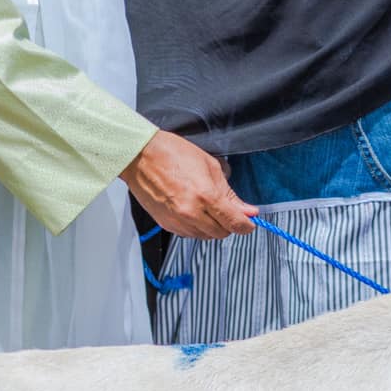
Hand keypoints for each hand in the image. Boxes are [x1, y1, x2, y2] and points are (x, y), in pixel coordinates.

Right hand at [120, 130, 256, 239]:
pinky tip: (194, 211)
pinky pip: (190, 234)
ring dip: (213, 226)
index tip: (250, 222)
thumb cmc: (173, 154)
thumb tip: (246, 210)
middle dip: (229, 224)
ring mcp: (177, 221)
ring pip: (206, 236)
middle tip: (229, 210)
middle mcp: (191, 213)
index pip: (234, 223)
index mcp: (206, 196)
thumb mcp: (210, 167)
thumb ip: (230, 193)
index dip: (246, 225)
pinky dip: (197, 227)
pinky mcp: (166, 225)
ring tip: (208, 207)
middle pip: (222, 233)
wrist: (141, 157)